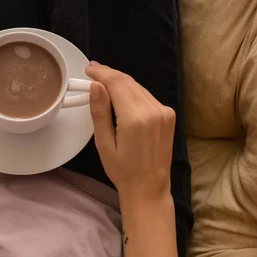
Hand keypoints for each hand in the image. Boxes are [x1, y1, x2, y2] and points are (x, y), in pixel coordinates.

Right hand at [85, 61, 175, 201]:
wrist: (149, 188)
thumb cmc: (122, 170)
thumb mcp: (104, 143)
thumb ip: (100, 112)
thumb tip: (96, 85)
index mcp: (136, 118)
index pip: (118, 83)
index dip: (102, 72)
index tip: (88, 68)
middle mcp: (154, 110)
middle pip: (129, 82)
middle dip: (110, 75)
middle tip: (92, 71)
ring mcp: (164, 112)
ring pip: (138, 87)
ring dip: (120, 82)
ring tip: (103, 81)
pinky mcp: (168, 116)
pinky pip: (146, 96)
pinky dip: (131, 92)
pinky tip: (120, 95)